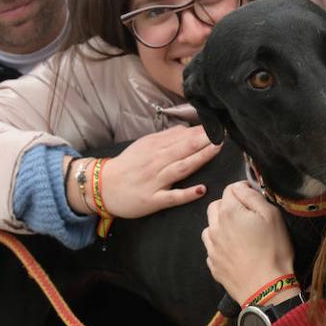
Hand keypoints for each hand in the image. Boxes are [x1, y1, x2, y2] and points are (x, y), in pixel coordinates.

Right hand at [91, 126, 221, 218]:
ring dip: (200, 158)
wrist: (102, 187)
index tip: (218, 125)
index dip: (201, 131)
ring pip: (181, 168)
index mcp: (155, 147)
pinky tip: (201, 189)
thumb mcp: (144, 146)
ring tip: (216, 150)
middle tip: (223, 133)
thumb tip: (187, 129)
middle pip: (184, 148)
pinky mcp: (153, 200)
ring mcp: (156, 181)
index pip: (182, 136)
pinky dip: (187, 193)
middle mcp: (157, 162)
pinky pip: (172, 196)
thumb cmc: (127, 166)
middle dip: (204, 140)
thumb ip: (166, 137)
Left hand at [202, 182, 293, 302]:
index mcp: (229, 212)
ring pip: (210, 226)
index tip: (255, 197)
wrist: (266, 288)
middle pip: (216, 205)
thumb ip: (253, 196)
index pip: (231, 189)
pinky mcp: (213, 264)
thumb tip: (241, 187)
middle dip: (229, 204)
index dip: (244, 189)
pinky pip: (212, 247)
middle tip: (247, 214)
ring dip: (221, 224)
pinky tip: (235, 250)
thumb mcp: (271, 215)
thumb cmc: (273, 250)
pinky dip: (220, 244)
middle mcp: (215, 227)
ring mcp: (212, 248)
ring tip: (239, 233)